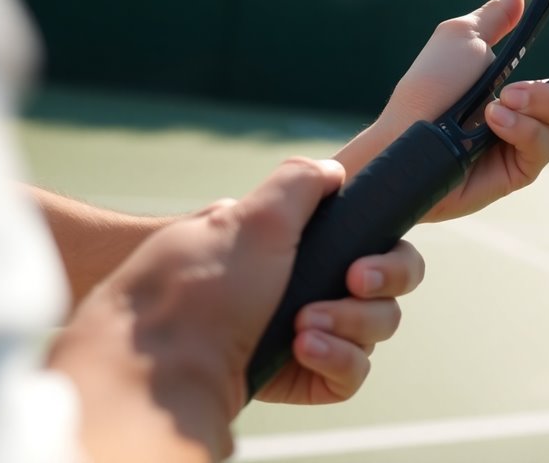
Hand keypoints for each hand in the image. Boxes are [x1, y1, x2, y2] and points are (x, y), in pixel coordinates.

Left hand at [48, 158, 414, 460]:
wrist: (162, 364)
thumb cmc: (201, 286)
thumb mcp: (250, 217)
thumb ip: (299, 183)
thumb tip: (333, 170)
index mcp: (299, 246)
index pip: (372, 245)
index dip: (386, 256)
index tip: (360, 265)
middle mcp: (308, 287)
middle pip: (386, 288)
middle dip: (378, 285)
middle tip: (352, 282)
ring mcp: (309, 333)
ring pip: (374, 329)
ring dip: (350, 324)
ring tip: (304, 325)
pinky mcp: (306, 378)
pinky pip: (353, 372)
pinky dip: (338, 360)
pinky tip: (304, 350)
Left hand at [335, 0, 548, 221]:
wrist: (407, 137)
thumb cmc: (428, 88)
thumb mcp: (462, 39)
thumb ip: (494, 18)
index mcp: (519, 86)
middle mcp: (527, 118)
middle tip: (512, 89)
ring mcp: (523, 146)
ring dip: (533, 107)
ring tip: (492, 108)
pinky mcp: (518, 172)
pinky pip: (545, 148)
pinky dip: (523, 130)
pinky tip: (494, 123)